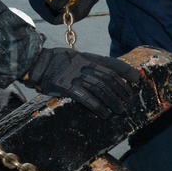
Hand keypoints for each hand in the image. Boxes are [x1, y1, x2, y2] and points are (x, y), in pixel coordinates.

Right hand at [24, 48, 141, 118]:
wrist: (35, 64)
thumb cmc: (54, 61)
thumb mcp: (74, 56)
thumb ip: (89, 63)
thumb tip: (105, 73)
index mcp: (86, 57)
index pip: (110, 63)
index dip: (125, 71)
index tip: (136, 79)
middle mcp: (83, 65)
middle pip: (108, 78)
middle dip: (120, 90)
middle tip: (128, 100)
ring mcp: (74, 76)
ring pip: (100, 89)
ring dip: (112, 101)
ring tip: (119, 110)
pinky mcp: (65, 87)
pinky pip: (85, 98)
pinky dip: (97, 107)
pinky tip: (104, 114)